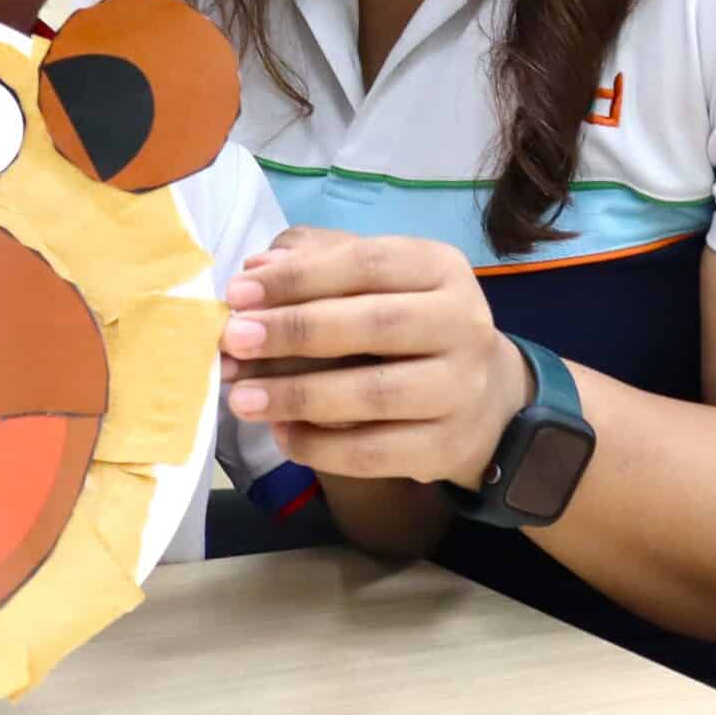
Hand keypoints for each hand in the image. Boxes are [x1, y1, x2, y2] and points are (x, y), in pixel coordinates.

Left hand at [220, 228, 529, 486]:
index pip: (366, 262)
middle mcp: (463, 323)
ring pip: (375, 393)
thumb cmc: (407, 327)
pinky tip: (283, 435)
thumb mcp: (375, 283)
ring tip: (243, 398)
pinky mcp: (448, 446)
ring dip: (299, 395)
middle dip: (295, 332)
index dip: (298, 277)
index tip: (238, 293)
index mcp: (440, 268)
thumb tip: (256, 270)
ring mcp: (462, 388)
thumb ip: (316, 265)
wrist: (481, 399)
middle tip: (234, 340)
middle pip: (374, 324)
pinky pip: (376, 452)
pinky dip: (321, 448)